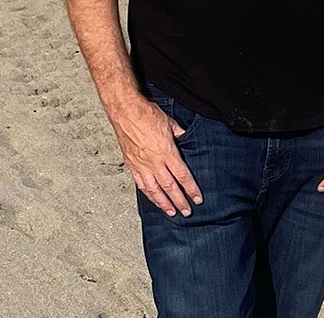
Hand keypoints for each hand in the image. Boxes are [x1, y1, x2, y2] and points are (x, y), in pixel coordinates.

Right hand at [110, 94, 202, 217]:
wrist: (125, 112)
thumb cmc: (146, 114)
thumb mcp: (169, 122)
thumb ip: (179, 133)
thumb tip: (186, 138)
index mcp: (166, 152)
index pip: (182, 175)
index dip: (191, 188)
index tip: (197, 198)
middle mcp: (154, 162)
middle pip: (170, 187)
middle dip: (180, 201)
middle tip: (187, 212)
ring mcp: (142, 165)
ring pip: (154, 190)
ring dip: (164, 203)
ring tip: (172, 212)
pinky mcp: (132, 165)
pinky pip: (141, 184)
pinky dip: (148, 195)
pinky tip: (153, 200)